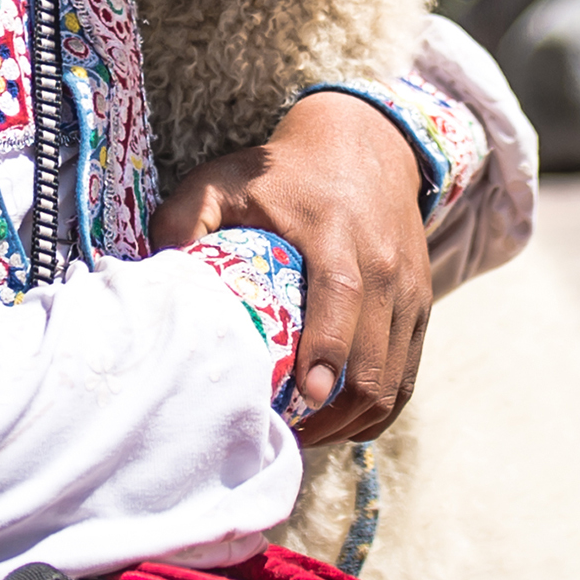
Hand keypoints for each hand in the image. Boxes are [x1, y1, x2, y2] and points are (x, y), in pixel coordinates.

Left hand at [151, 92, 431, 444]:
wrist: (365, 145)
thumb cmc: (282, 171)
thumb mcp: (224, 177)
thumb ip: (185, 218)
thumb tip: (158, 276)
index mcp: (336, 230)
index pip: (343, 294)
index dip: (328, 348)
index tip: (306, 395)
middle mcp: (384, 263)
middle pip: (374, 356)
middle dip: (335, 411)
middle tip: (285, 434)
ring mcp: (410, 289)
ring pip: (394, 379)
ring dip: (353, 420)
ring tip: (305, 435)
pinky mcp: (421, 306)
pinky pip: (407, 376)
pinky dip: (376, 409)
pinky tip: (337, 421)